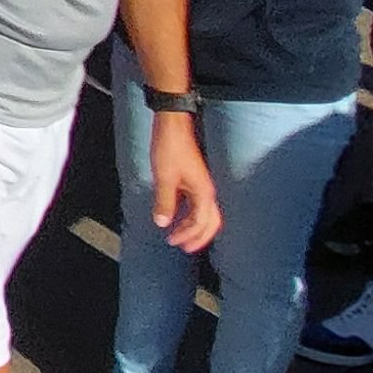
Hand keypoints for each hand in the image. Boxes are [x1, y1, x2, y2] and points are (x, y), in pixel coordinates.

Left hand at [150, 114, 223, 251]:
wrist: (173, 124)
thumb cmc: (169, 148)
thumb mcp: (164, 177)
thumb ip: (165, 202)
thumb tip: (162, 224)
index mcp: (203, 192)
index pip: (199, 223)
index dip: (187, 235)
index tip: (171, 242)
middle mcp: (207, 190)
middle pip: (210, 221)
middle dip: (198, 237)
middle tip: (183, 248)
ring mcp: (202, 184)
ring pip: (206, 213)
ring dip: (194, 226)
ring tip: (180, 236)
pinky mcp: (195, 178)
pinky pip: (198, 203)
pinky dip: (191, 214)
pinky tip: (178, 216)